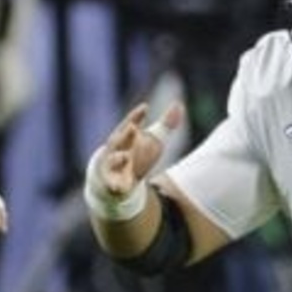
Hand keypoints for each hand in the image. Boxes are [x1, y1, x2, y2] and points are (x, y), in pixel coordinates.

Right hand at [84, 101, 182, 219]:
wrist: (119, 179)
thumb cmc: (138, 154)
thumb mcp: (154, 140)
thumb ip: (166, 124)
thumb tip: (179, 105)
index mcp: (126, 136)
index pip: (130, 122)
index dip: (137, 116)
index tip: (145, 107)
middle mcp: (116, 148)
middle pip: (119, 139)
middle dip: (126, 134)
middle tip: (133, 127)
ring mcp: (112, 166)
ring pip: (112, 161)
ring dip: (118, 159)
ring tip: (125, 156)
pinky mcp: (111, 183)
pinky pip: (112, 184)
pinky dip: (115, 185)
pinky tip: (119, 187)